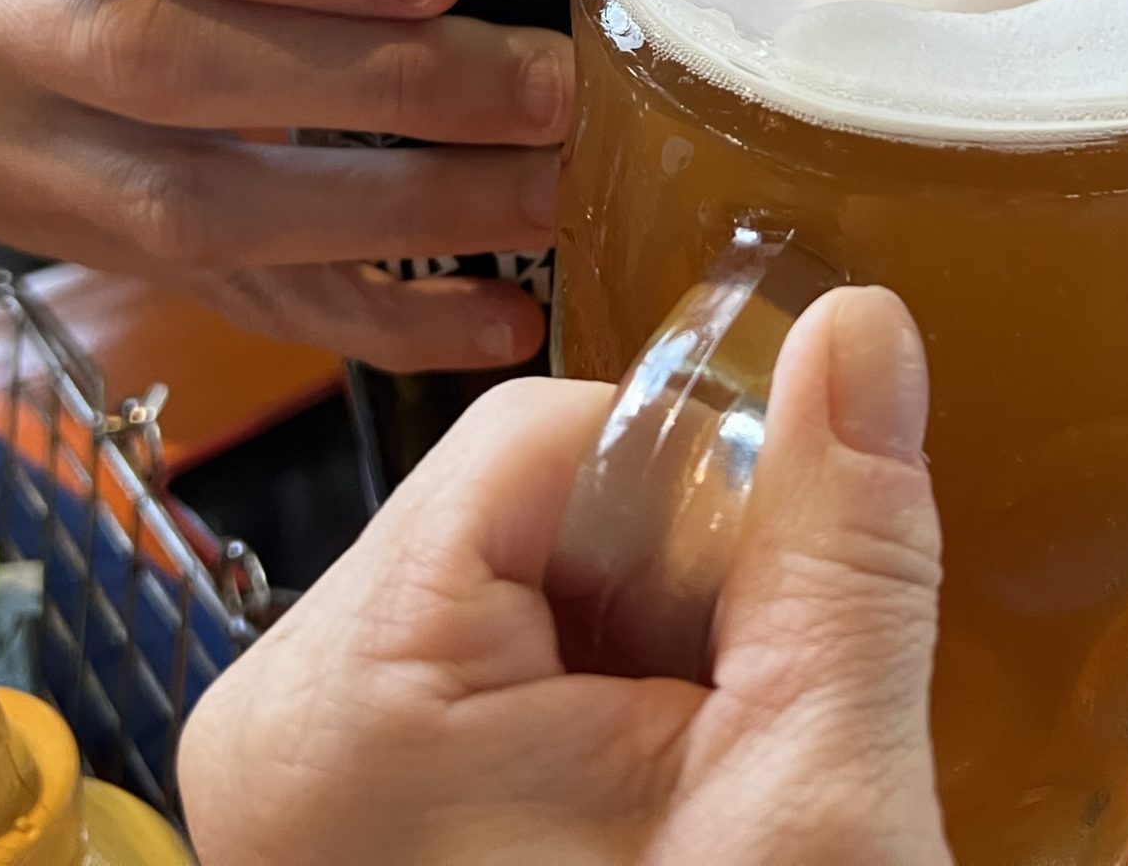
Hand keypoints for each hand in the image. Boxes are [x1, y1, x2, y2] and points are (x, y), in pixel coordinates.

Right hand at [0, 0, 566, 366]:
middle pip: (176, 72)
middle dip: (378, 85)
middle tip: (544, 87)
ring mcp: (39, 167)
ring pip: (207, 212)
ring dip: (399, 214)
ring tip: (547, 192)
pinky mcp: (101, 263)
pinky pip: (240, 305)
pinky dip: (379, 323)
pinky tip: (497, 317)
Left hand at [180, 289, 953, 865]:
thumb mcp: (809, 788)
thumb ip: (840, 546)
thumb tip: (858, 322)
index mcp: (340, 700)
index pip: (538, 439)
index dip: (693, 500)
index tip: (766, 623)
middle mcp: (268, 715)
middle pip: (513, 506)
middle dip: (661, 587)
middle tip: (722, 735)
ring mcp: (286, 765)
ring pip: (508, 574)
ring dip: (632, 646)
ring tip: (678, 787)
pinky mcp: (324, 798)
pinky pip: (473, 659)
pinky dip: (580, 702)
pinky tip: (630, 805)